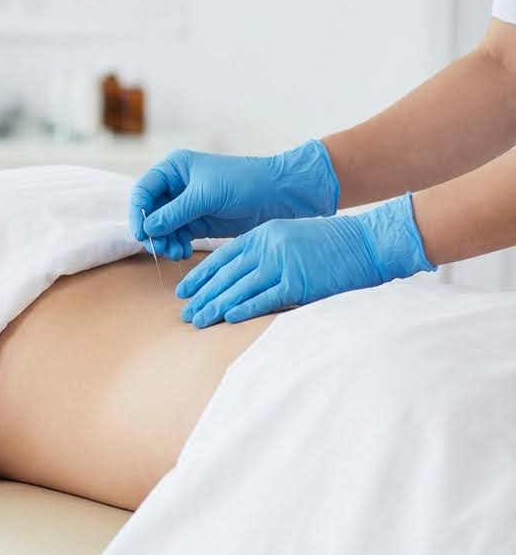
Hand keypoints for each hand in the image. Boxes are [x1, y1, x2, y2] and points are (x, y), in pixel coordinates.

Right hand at [128, 140, 339, 259]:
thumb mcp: (205, 196)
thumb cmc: (243, 183)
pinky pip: (176, 236)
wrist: (277, 195)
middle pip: (150, 212)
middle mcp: (175, 186)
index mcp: (174, 169)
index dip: (138, 212)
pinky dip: (176, 246)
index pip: (143, 190)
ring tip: (176, 253)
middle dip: (153, 231)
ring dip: (165, 242)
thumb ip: (174, 212)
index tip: (142, 233)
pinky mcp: (196, 222)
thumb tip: (148, 229)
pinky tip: (184, 252)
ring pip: (162, 227)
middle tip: (161, 248)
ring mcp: (185, 205)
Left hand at [176, 193, 434, 327]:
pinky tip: (227, 317)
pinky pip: (265, 297)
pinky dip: (245, 307)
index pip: (223, 257)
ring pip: (240, 287)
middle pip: (227, 275)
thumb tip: (240, 276)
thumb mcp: (290, 237)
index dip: (201, 276)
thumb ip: (265, 252)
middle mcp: (268, 246)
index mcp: (263, 234)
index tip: (185, 291)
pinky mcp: (300, 281)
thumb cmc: (332, 244)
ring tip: (198, 321)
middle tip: (185, 313)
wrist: (369, 242)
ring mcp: (283, 263)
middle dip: (203, 295)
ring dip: (216, 306)